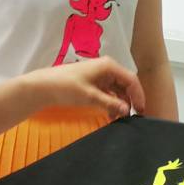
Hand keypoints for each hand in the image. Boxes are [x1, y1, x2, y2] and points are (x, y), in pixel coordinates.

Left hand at [29, 57, 145, 117]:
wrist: (43, 86)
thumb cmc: (66, 87)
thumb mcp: (90, 96)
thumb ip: (110, 103)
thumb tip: (127, 111)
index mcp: (108, 66)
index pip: (131, 80)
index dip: (138, 96)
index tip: (140, 111)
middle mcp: (106, 68)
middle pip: (125, 85)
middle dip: (129, 100)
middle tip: (131, 117)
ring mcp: (99, 75)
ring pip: (117, 90)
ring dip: (120, 103)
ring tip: (119, 119)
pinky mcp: (92, 83)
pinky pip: (108, 92)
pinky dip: (111, 103)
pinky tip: (110, 115)